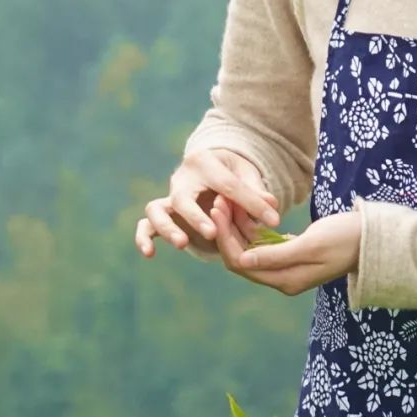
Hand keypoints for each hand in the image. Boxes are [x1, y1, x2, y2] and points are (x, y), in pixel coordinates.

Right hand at [134, 149, 280, 258]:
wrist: (212, 171)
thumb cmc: (233, 173)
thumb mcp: (247, 175)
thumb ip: (257, 191)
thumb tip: (271, 206)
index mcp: (204, 162)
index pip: (227, 185)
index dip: (251, 204)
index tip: (274, 221)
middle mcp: (181, 178)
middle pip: (182, 198)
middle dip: (196, 217)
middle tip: (212, 233)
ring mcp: (168, 197)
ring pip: (156, 210)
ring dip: (168, 228)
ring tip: (182, 243)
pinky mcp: (162, 213)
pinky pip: (146, 225)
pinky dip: (143, 238)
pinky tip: (149, 254)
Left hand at [211, 199, 362, 294]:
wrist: (374, 238)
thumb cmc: (346, 239)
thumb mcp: (310, 245)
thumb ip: (275, 255)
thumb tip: (242, 262)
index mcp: (285, 280)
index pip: (241, 263)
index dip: (225, 237)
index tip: (218, 209)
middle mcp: (282, 277)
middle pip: (241, 255)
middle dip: (227, 229)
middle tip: (219, 199)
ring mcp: (286, 266)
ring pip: (250, 246)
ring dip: (237, 224)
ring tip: (228, 198)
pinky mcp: (291, 252)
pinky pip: (263, 241)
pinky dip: (252, 225)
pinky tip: (245, 206)